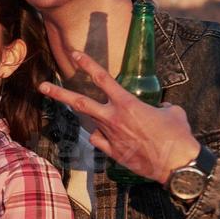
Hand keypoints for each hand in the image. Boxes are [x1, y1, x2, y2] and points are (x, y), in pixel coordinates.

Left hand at [40, 50, 200, 183]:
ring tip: (76, 109)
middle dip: (59, 93)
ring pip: (89, 121)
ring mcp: (110, 136)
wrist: (176, 164)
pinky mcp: (112, 152)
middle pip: (79, 102)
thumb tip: (160, 108)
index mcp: (128, 104)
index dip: (88, 65)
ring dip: (86, 114)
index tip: (75, 54)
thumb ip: (161, 106)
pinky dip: (100, 136)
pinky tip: (107, 136)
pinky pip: (98, 139)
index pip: (103, 79)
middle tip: (42, 86)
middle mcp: (113, 118)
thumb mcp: (172, 113)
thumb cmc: (177, 136)